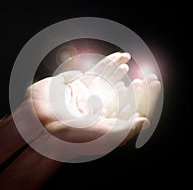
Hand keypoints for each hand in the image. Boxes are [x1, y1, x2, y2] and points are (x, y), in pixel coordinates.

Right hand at [26, 52, 160, 144]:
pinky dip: (104, 64)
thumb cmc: (73, 133)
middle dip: (131, 81)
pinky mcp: (75, 87)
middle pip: (119, 92)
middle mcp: (96, 109)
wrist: (41, 124)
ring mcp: (85, 97)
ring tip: (127, 59)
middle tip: (144, 71)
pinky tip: (113, 59)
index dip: (140, 95)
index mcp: (104, 123)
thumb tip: (145, 121)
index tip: (151, 83)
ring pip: (105, 80)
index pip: (127, 107)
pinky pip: (93, 73)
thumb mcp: (103, 134)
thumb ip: (125, 128)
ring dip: (116, 70)